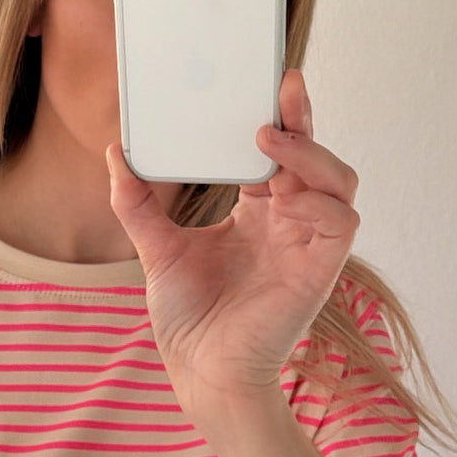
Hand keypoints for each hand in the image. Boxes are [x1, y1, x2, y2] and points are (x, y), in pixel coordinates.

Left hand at [106, 68, 359, 417]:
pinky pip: (341, 222)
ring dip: (310, 154)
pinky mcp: (320, 271)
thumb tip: (115, 152)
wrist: (200, 373)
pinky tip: (285, 198)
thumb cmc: (189, 319)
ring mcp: (308, 246)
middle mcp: (289, 223)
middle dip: (303, 118)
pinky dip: (320, 203)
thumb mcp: (156, 249)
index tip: (265, 83)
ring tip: (268, 140)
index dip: (278, 118)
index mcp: (258, 213)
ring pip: (338, 181)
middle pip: (314, 156)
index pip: (276, 153)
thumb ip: (137, 203)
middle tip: (283, 86)